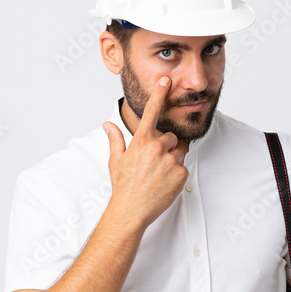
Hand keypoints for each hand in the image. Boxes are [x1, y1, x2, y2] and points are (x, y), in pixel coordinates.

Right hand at [103, 76, 187, 229]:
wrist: (131, 210)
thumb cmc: (123, 186)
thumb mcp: (116, 160)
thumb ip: (115, 139)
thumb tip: (107, 125)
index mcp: (141, 142)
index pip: (152, 112)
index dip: (159, 94)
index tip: (166, 81)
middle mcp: (157, 148)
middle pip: (171, 137)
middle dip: (165, 146)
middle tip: (153, 163)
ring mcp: (170, 161)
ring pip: (179, 152)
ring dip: (172, 159)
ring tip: (158, 174)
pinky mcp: (181, 174)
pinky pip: (183, 167)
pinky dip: (176, 173)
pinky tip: (164, 182)